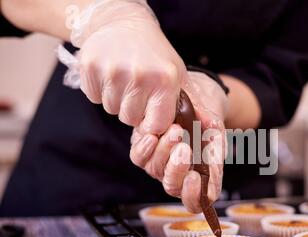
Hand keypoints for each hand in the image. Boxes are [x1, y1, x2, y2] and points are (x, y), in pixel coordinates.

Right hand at [74, 0, 184, 132]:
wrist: (124, 23)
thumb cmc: (155, 55)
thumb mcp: (177, 75)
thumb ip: (186, 104)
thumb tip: (204, 129)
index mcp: (165, 80)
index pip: (156, 126)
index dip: (151, 123)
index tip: (150, 114)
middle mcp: (139, 76)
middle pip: (130, 119)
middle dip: (133, 110)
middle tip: (136, 90)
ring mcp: (112, 71)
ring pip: (111, 109)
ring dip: (116, 100)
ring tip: (124, 79)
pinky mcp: (90, 67)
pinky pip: (94, 97)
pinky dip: (100, 91)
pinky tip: (109, 74)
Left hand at [130, 71, 227, 212]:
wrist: (193, 89)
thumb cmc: (208, 113)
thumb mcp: (216, 130)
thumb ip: (215, 151)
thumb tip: (212, 171)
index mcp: (199, 174)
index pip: (195, 201)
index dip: (193, 196)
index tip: (195, 176)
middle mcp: (178, 172)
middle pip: (172, 187)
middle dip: (176, 169)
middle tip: (184, 147)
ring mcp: (159, 162)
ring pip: (155, 170)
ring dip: (164, 151)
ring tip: (176, 129)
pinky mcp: (144, 148)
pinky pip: (139, 157)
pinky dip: (145, 148)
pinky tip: (152, 135)